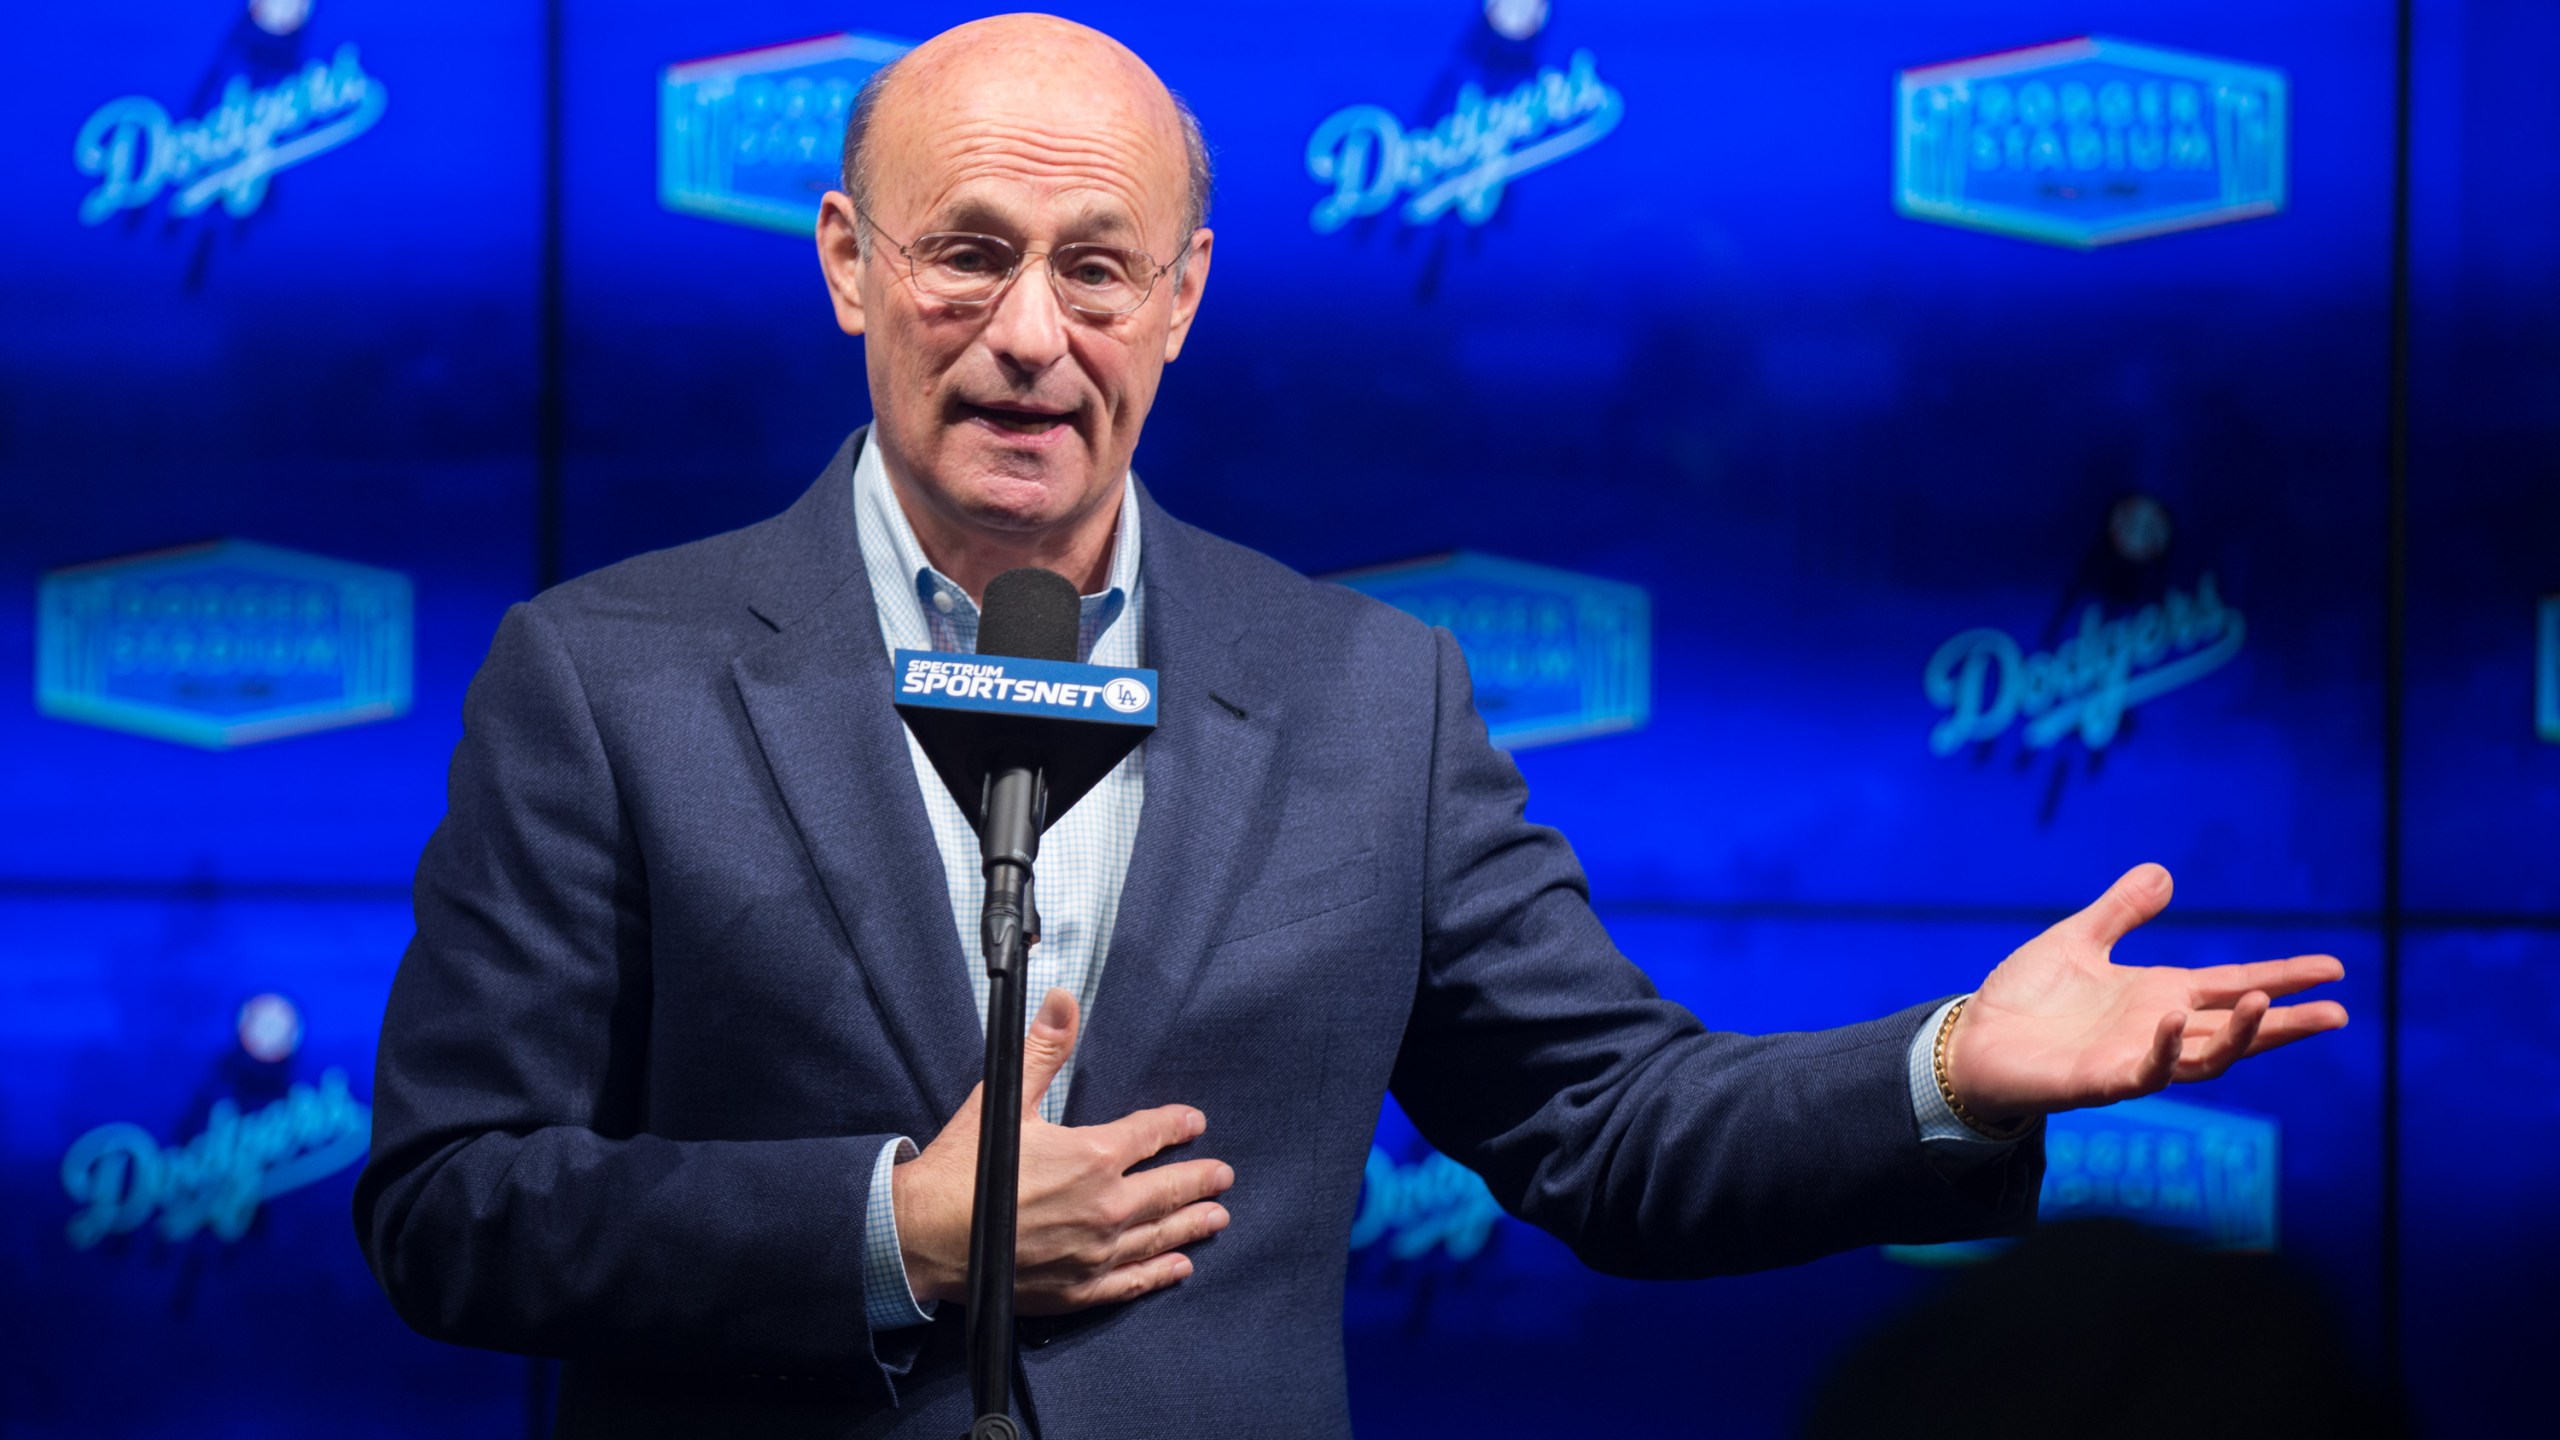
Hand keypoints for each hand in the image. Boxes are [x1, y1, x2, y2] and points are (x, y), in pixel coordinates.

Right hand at [890, 988, 1233, 1313]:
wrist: (925, 1236)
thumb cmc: (962, 1169)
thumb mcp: (1004, 1098)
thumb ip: (1042, 1049)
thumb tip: (1063, 999)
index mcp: (1093, 1157)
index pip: (1150, 1135)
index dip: (1175, 1125)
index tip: (1195, 1122)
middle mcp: (1106, 1207)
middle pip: (1168, 1189)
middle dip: (1199, 1179)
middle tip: (1224, 1176)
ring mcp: (1095, 1253)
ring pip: (1158, 1236)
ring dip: (1191, 1224)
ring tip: (1217, 1217)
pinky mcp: (1079, 1289)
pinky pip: (1131, 1281)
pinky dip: (1159, 1272)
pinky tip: (1179, 1267)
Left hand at [1947, 864, 2348, 1123]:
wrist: (1972, 1041)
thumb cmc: (2025, 998)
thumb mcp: (2077, 942)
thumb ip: (2120, 912)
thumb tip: (2164, 874)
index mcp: (2157, 996)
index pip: (2232, 987)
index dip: (2282, 979)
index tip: (2333, 969)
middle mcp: (2156, 1031)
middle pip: (2235, 1031)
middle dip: (2285, 1024)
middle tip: (2337, 1013)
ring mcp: (2132, 1059)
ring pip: (2202, 1058)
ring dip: (2235, 1036)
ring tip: (2263, 1004)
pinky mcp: (2099, 1082)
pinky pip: (2142, 1072)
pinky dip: (2162, 1049)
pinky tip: (2173, 1018)